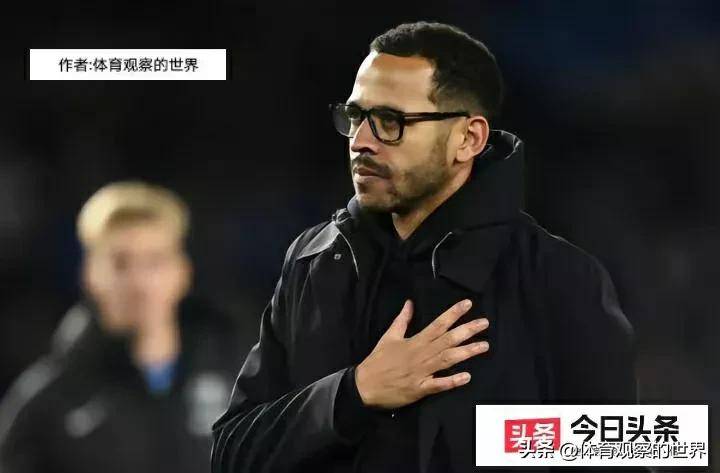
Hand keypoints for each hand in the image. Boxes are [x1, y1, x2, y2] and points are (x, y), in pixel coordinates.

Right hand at [355, 299, 488, 409]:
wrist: (364, 386)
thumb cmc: (378, 361)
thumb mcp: (388, 337)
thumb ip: (402, 320)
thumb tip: (409, 303)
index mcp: (414, 341)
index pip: (437, 324)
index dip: (453, 314)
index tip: (468, 304)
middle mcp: (421, 354)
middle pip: (447, 340)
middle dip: (467, 330)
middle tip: (485, 323)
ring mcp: (422, 372)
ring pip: (447, 360)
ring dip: (466, 352)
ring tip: (484, 346)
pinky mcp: (420, 389)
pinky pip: (438, 385)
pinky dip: (452, 381)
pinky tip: (467, 377)